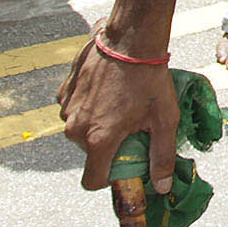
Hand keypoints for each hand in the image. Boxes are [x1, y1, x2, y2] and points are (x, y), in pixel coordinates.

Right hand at [58, 39, 182, 192]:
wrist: (130, 39)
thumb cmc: (150, 79)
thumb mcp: (165, 120)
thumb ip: (162, 157)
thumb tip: (162, 187)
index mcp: (98, 140)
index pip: (92, 181)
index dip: (108, 179)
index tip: (123, 165)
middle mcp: (74, 128)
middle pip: (89, 153)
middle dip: (107, 145)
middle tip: (129, 125)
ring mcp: (65, 109)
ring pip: (80, 131)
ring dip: (97, 124)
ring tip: (119, 103)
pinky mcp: (62, 92)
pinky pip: (74, 110)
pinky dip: (88, 106)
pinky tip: (107, 89)